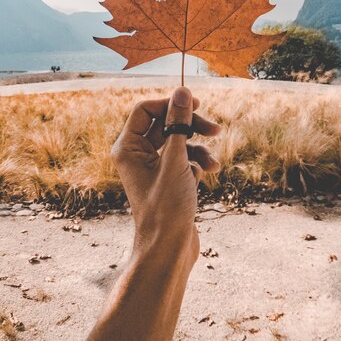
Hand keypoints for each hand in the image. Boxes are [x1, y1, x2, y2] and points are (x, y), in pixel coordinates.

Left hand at [111, 87, 220, 257]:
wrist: (169, 249)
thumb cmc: (166, 208)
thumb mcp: (175, 160)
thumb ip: (179, 123)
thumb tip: (182, 91)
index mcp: (127, 148)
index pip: (145, 110)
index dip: (170, 104)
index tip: (196, 104)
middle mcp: (136, 155)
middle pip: (165, 124)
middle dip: (190, 126)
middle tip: (214, 129)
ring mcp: (153, 167)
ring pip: (178, 141)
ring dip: (198, 147)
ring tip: (212, 162)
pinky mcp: (168, 179)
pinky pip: (184, 158)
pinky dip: (197, 162)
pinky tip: (207, 173)